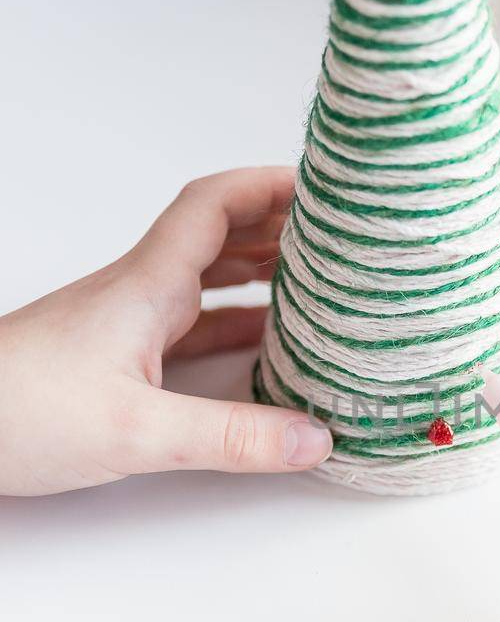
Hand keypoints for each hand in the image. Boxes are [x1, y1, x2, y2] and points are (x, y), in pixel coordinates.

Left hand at [0, 168, 332, 495]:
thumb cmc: (17, 411)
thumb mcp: (135, 432)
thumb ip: (230, 437)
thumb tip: (314, 437)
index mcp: (147, 286)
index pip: (214, 206)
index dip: (270, 184)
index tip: (326, 184)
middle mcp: (141, 293)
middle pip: (221, 234)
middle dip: (282, 223)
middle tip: (344, 231)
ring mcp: (128, 324)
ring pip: (208, 278)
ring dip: (263, 271)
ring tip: (324, 279)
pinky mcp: (118, 359)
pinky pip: (193, 325)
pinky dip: (236, 323)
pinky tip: (268, 346)